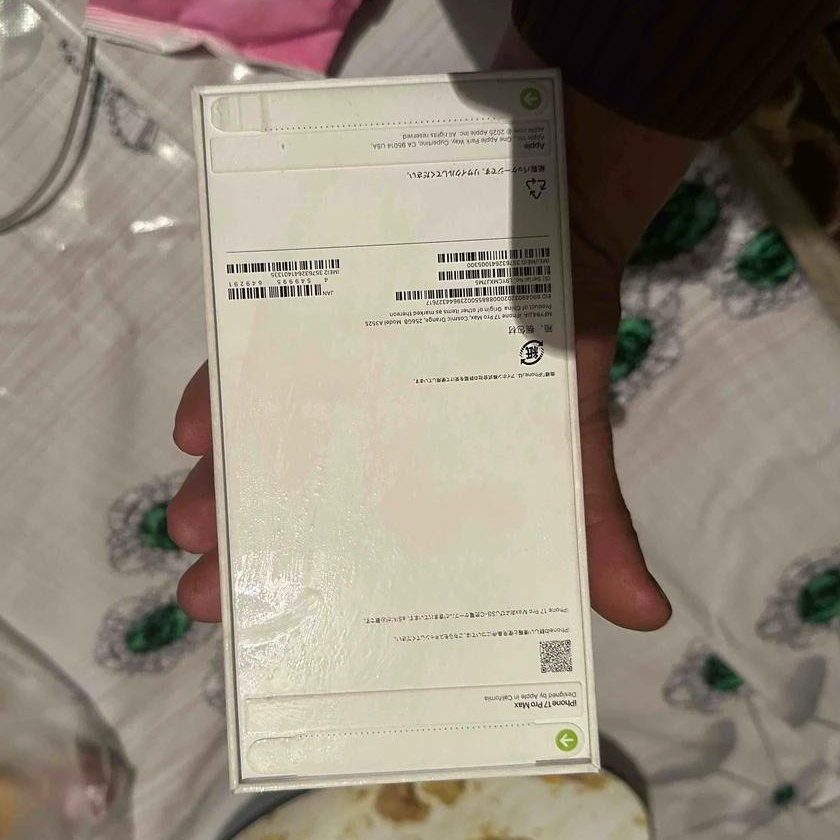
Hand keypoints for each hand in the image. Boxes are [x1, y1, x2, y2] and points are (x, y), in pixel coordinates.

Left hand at [169, 36, 696, 628]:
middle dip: (244, 553)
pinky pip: (238, 353)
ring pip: (252, 439)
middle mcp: (358, 423)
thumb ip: (590, 517)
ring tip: (190, 523)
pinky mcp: (294, 304)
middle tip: (209, 598)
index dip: (316, 599)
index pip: (357, 548)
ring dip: (213, 482)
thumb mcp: (570, 426)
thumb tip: (649, 619)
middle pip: (288, 501)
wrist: (546, 186)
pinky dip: (211, 389)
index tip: (271, 652)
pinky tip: (191, 426)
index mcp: (415, 468)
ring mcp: (319, 365)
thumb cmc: (552, 317)